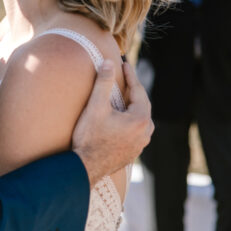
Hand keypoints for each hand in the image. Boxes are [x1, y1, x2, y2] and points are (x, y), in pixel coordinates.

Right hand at [71, 60, 152, 185]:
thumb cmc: (90, 137)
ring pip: (140, 118)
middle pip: (141, 104)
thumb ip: (104, 83)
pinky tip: (121, 118)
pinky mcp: (133, 152)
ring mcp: (140, 144)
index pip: (138, 90)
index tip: (124, 63)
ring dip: (132, 106)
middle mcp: (145, 132)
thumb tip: (109, 62)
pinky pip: (135, 130)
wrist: (85, 167)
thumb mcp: (96, 107)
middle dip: (133, 89)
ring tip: (125, 96)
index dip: (130, 75)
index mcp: (141, 119)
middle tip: (125, 77)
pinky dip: (129, 120)